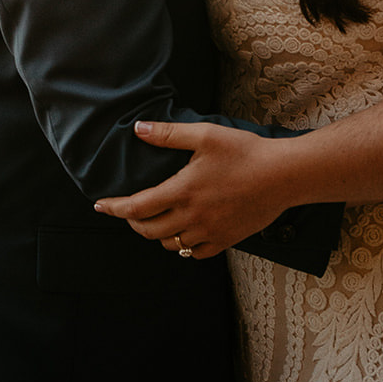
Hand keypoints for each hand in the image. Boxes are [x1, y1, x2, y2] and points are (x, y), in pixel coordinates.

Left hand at [94, 120, 288, 258]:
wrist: (282, 176)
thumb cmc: (244, 152)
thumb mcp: (204, 135)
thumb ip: (169, 134)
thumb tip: (139, 129)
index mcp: (182, 191)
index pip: (137, 207)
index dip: (115, 208)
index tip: (100, 206)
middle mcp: (192, 217)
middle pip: (149, 231)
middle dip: (132, 222)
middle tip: (127, 211)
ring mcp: (209, 232)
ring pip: (171, 244)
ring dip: (157, 234)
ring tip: (155, 220)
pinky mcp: (226, 240)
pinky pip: (195, 252)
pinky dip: (184, 245)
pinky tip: (184, 232)